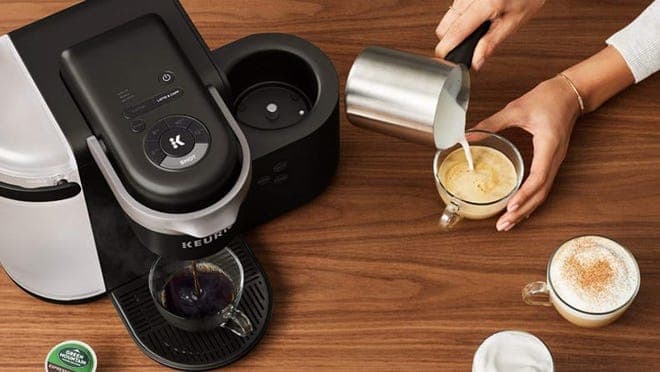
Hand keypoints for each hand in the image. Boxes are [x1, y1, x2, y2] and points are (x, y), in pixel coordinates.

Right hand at [435, 0, 544, 69]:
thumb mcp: (514, 22)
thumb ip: (492, 42)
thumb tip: (477, 61)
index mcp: (486, 4)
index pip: (457, 30)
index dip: (447, 47)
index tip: (443, 58)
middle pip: (445, 25)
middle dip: (449, 39)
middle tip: (463, 47)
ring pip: (448, 16)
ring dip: (455, 27)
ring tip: (473, 30)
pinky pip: (454, 8)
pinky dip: (460, 17)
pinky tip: (473, 18)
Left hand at [473, 76, 581, 230]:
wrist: (569, 93)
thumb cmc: (547, 98)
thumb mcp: (516, 109)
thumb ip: (491, 123)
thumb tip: (467, 136)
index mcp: (548, 145)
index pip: (538, 177)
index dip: (524, 194)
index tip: (510, 206)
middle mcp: (555, 158)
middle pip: (541, 192)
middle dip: (522, 210)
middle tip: (503, 224)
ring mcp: (555, 161)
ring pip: (543, 192)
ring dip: (526, 209)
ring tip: (508, 223)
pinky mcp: (552, 161)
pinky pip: (543, 185)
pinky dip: (531, 200)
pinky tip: (519, 209)